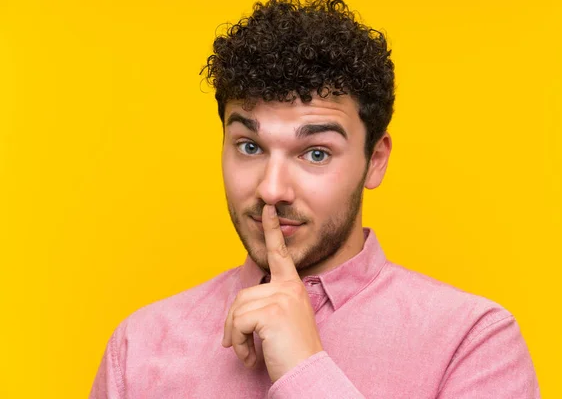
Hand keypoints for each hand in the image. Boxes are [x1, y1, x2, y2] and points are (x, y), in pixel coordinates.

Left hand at [222, 204, 323, 381]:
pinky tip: (252, 358)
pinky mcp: (271, 312)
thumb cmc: (294, 352)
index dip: (273, 231)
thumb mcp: (284, 320)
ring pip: (237, 310)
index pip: (280, 254)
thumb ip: (268, 305)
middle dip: (234, 324)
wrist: (307, 373)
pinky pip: (238, 323)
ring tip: (251, 353)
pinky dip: (238, 344)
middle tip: (241, 346)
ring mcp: (282, 298)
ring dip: (237, 337)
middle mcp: (289, 288)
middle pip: (242, 295)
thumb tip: (238, 311)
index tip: (269, 208)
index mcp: (293, 286)